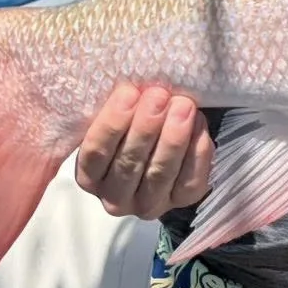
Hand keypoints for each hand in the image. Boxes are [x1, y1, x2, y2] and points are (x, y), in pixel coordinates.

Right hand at [75, 83, 214, 218]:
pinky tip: (198, 123)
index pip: (95, 154)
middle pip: (128, 164)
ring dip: (172, 137)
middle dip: (145, 127)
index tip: (128, 93)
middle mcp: (115, 196)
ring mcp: (149, 204)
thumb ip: (116, 105)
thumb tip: (125, 83)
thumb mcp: (118, 112)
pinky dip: (196, 151)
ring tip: (182, 105)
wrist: (170, 129)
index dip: (111, 124)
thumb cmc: (136, 117)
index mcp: (89, 175)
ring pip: (160, 173)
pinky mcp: (181, 201)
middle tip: (159, 95)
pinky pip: (189, 181)